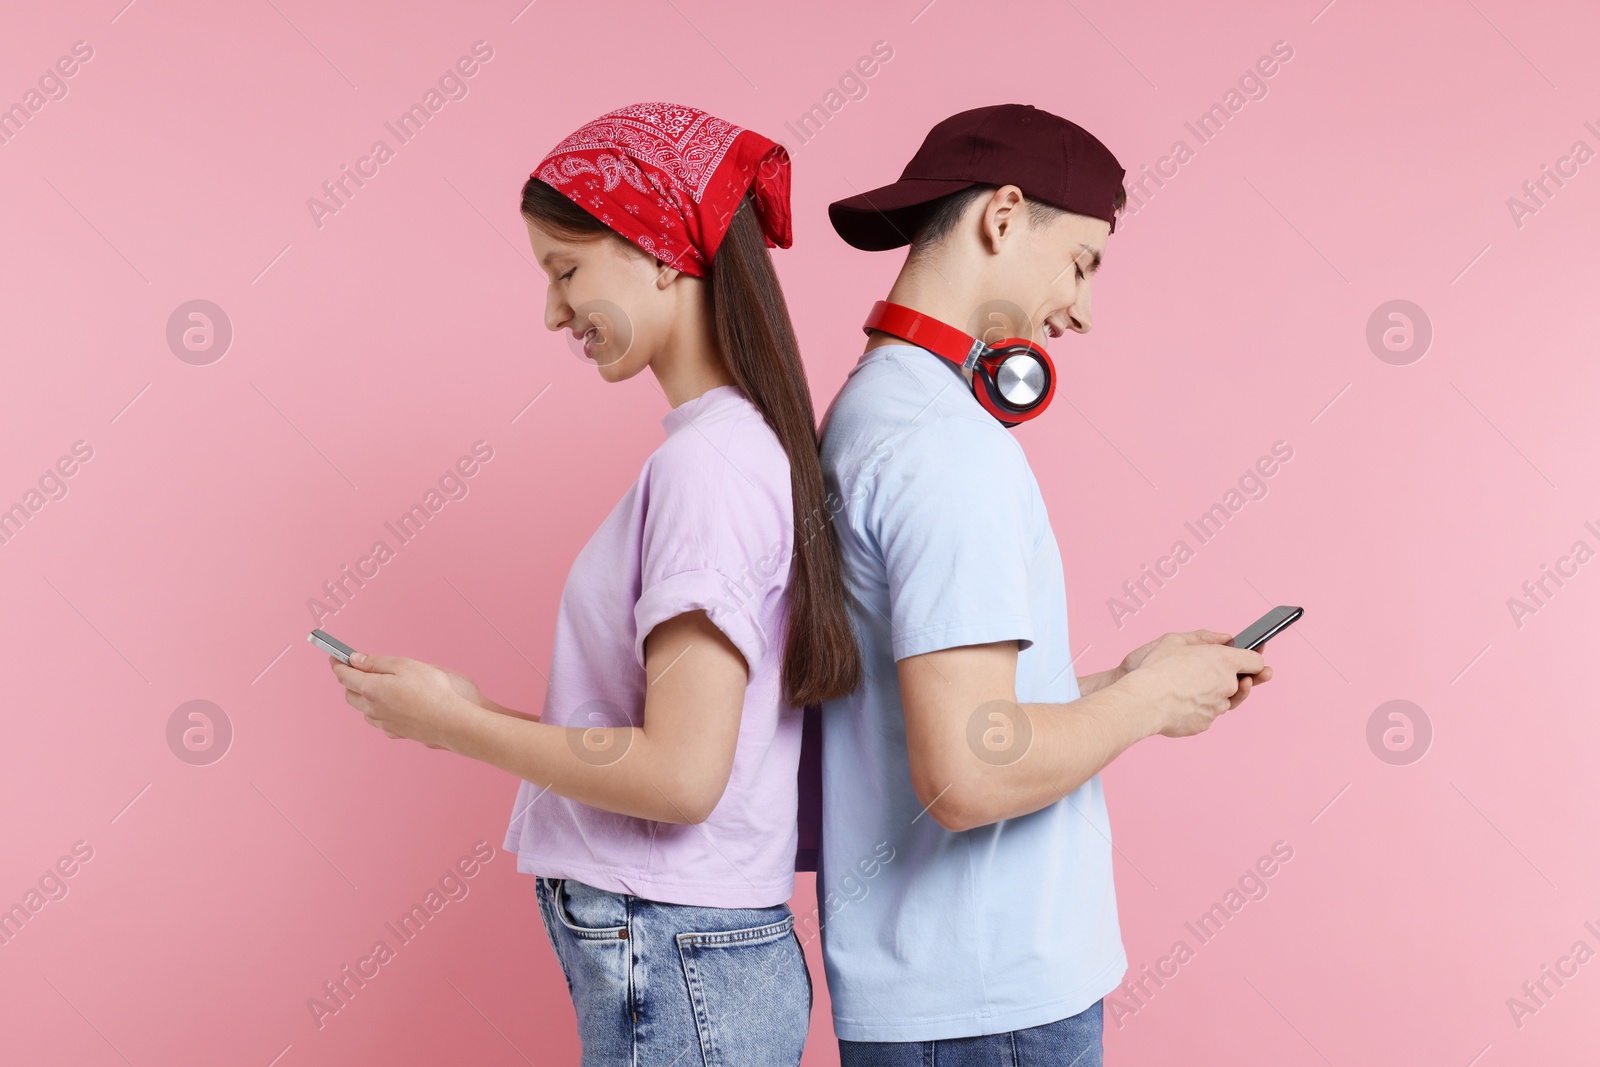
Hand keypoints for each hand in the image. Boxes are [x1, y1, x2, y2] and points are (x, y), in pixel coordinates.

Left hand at [329, 652, 470, 749]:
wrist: (451, 721)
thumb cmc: (432, 690)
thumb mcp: (404, 665)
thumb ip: (376, 662)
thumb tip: (356, 660)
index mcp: (371, 689)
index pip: (344, 675)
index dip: (337, 664)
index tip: (334, 656)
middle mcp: (372, 709)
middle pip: (349, 694)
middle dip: (349, 681)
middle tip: (357, 669)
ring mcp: (383, 723)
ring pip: (363, 709)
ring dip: (363, 697)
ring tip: (377, 686)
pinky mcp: (395, 732)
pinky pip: (379, 720)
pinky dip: (378, 710)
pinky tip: (391, 705)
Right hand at [1119, 630, 1266, 737]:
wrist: (1143, 701)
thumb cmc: (1157, 668)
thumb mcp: (1176, 640)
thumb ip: (1206, 637)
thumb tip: (1227, 638)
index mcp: (1225, 661)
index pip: (1256, 662)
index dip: (1256, 660)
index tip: (1254, 662)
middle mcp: (1227, 685)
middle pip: (1244, 684)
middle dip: (1236, 678)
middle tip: (1224, 676)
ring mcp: (1218, 707)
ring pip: (1224, 700)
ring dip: (1214, 694)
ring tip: (1191, 686)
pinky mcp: (1205, 723)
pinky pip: (1207, 714)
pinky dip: (1198, 708)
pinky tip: (1180, 701)